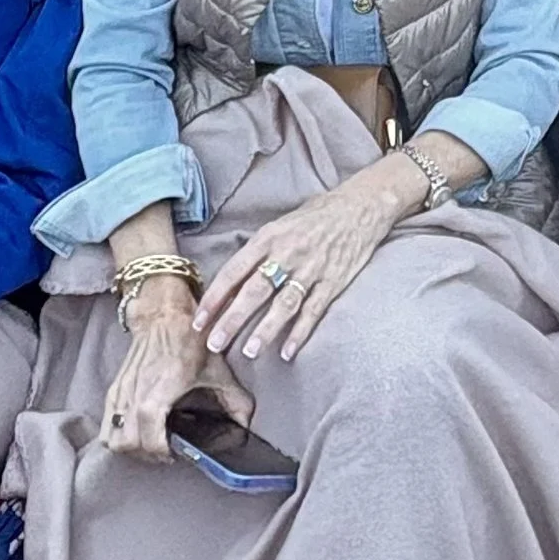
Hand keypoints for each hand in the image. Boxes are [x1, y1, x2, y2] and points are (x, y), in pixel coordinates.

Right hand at [99, 285, 242, 461]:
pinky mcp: (114, 390)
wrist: (162, 315)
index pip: (149, 439)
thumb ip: (234, 400)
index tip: (177, 454)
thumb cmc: (188, 340)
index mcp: (157, 393)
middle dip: (147, 455)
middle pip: (128, 444)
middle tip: (166, 451)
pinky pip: (106, 425)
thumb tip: (246, 425)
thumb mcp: (217, 370)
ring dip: (129, 448)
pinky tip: (138, 431)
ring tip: (150, 443)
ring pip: (111, 439)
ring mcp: (120, 393)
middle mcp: (134, 396)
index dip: (162, 453)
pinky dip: (117, 435)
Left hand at [196, 163, 408, 363]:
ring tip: (249, 353)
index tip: (198, 321)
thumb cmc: (314, 216)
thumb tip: (229, 283)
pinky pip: (313, 310)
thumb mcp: (280, 225)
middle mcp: (287, 253)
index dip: (214, 298)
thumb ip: (257, 251)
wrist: (359, 207)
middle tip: (214, 344)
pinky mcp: (333, 281)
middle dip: (232, 319)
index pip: (234, 271)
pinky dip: (300, 333)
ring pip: (284, 304)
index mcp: (268, 237)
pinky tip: (287, 352)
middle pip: (255, 291)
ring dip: (265, 330)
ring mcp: (311, 269)